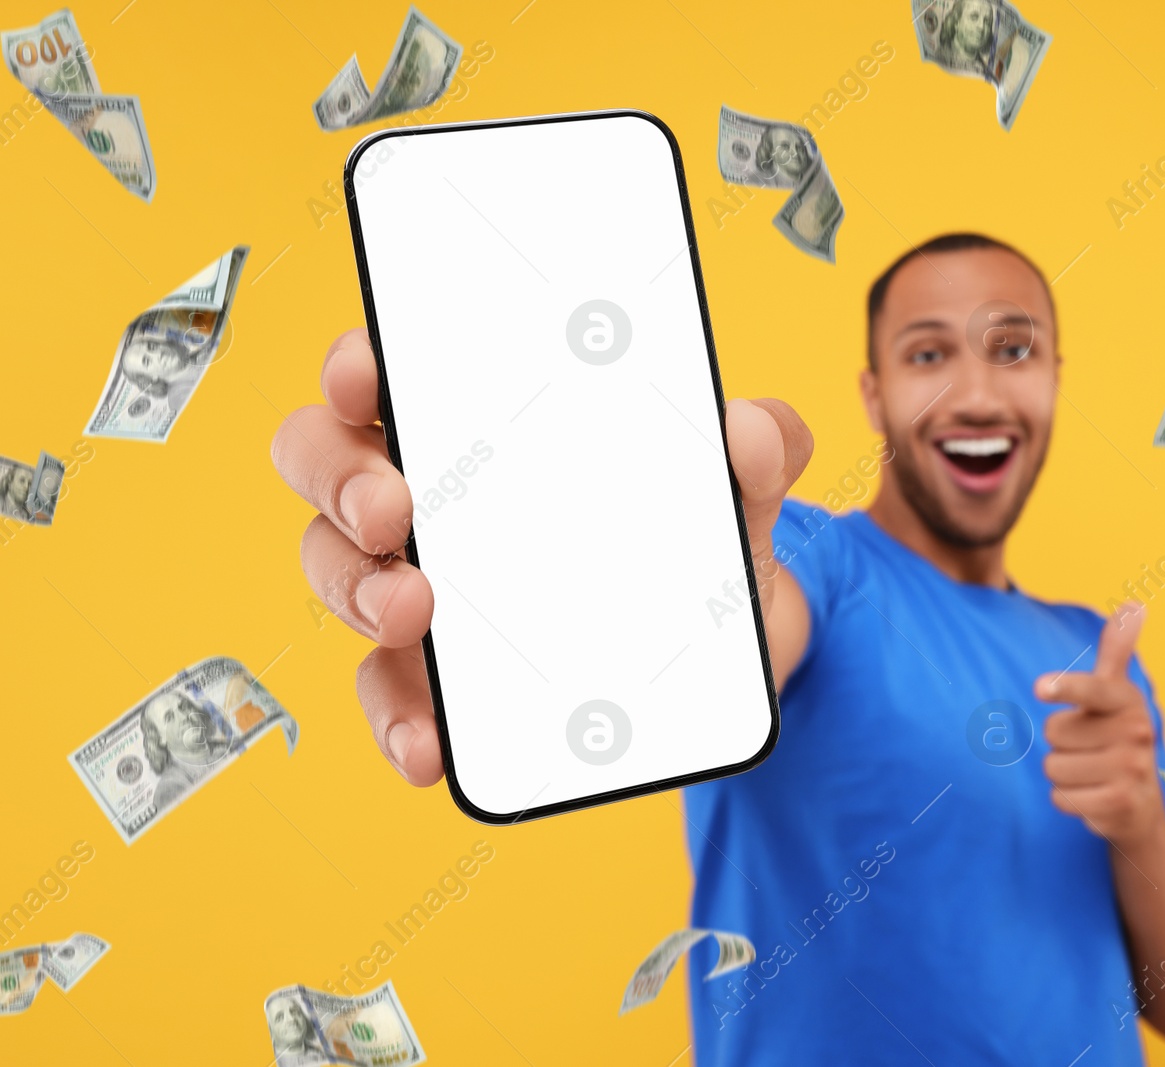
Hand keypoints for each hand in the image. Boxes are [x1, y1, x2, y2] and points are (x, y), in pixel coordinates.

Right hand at [271, 329, 812, 784]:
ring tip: (415, 612)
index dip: (362, 361)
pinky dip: (397, 718)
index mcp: (486, 420)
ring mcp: (424, 586)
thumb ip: (760, 448)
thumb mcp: (739, 490)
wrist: (729, 656)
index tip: (368, 367)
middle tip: (394, 505)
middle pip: (328, 461)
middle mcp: (434, 496)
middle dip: (341, 476)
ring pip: (339, 573)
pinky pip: (390, 693)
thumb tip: (753, 433)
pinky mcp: (436, 678)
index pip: (394, 370)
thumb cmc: (697, 539)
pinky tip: (430, 743)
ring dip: (358, 590)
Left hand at [1035, 604, 1164, 847]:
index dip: (1066, 687)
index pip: (1092, 690)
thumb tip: (1136, 604)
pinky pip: (1060, 797)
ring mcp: (1129, 770)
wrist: (1143, 802)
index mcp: (1127, 700)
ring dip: (1063, 772)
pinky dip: (1067, 799)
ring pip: (1053, 766)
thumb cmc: (1118, 736)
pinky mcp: (1118, 804)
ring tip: (1090, 772)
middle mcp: (1134, 732)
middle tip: (1089, 748)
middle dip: (1062, 742)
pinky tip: (1091, 795)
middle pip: (1053, 732)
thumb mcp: (1118, 694)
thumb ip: (1117, 651)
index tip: (1040, 686)